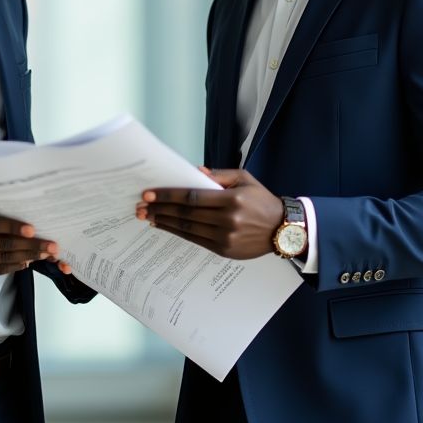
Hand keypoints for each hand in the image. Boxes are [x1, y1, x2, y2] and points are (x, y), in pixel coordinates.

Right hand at [0, 214, 63, 283]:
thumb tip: (16, 225)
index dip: (13, 226)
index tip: (34, 228)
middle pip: (1, 245)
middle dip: (30, 246)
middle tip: (51, 245)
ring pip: (1, 260)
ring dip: (26, 257)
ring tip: (44, 254)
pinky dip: (12, 266)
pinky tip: (25, 262)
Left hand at [135, 168, 283, 259]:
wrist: (282, 229)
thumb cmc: (261, 200)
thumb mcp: (244, 179)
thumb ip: (218, 175)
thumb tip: (194, 172)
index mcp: (232, 199)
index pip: (192, 196)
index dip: (168, 195)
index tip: (149, 194)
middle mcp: (228, 220)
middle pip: (185, 214)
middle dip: (160, 209)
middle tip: (140, 206)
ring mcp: (226, 237)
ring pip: (187, 229)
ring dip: (164, 222)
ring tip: (147, 217)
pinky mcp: (224, 250)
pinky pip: (195, 240)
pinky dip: (177, 233)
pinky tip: (165, 226)